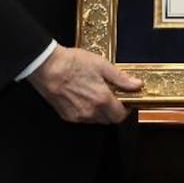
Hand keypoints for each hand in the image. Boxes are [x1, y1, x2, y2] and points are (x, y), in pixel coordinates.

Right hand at [27, 45, 143, 123]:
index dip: (125, 109)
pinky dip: (86, 111)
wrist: (47, 66)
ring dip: (99, 111)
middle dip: (113, 110)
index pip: (120, 116)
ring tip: (94, 93)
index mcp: (102, 100)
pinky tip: (82, 96)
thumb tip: (137, 85)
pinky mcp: (66, 116)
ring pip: (95, 120)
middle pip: (109, 120)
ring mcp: (78, 116)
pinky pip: (82, 118)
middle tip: (111, 95)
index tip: (125, 100)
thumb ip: (121, 79)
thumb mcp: (101, 65)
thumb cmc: (73, 62)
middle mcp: (91, 112)